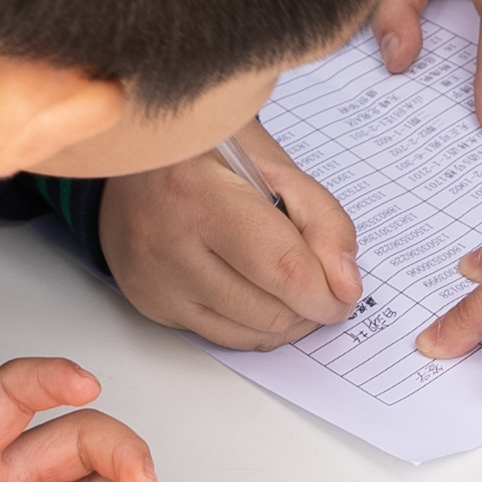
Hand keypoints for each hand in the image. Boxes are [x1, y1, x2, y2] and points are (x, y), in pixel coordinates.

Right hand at [99, 123, 362, 346]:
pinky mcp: (148, 302)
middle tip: (321, 284)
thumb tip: (346, 285)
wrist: (134, 148)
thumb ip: (320, 218)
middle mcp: (168, 243)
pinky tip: (256, 292)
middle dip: (309, 308)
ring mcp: (153, 279)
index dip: (327, 293)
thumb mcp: (272, 161)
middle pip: (267, 311)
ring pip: (246, 334)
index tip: (344, 293)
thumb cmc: (205, 144)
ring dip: (283, 321)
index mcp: (200, 192)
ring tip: (291, 286)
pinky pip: (217, 336)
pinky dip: (249, 324)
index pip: (283, 269)